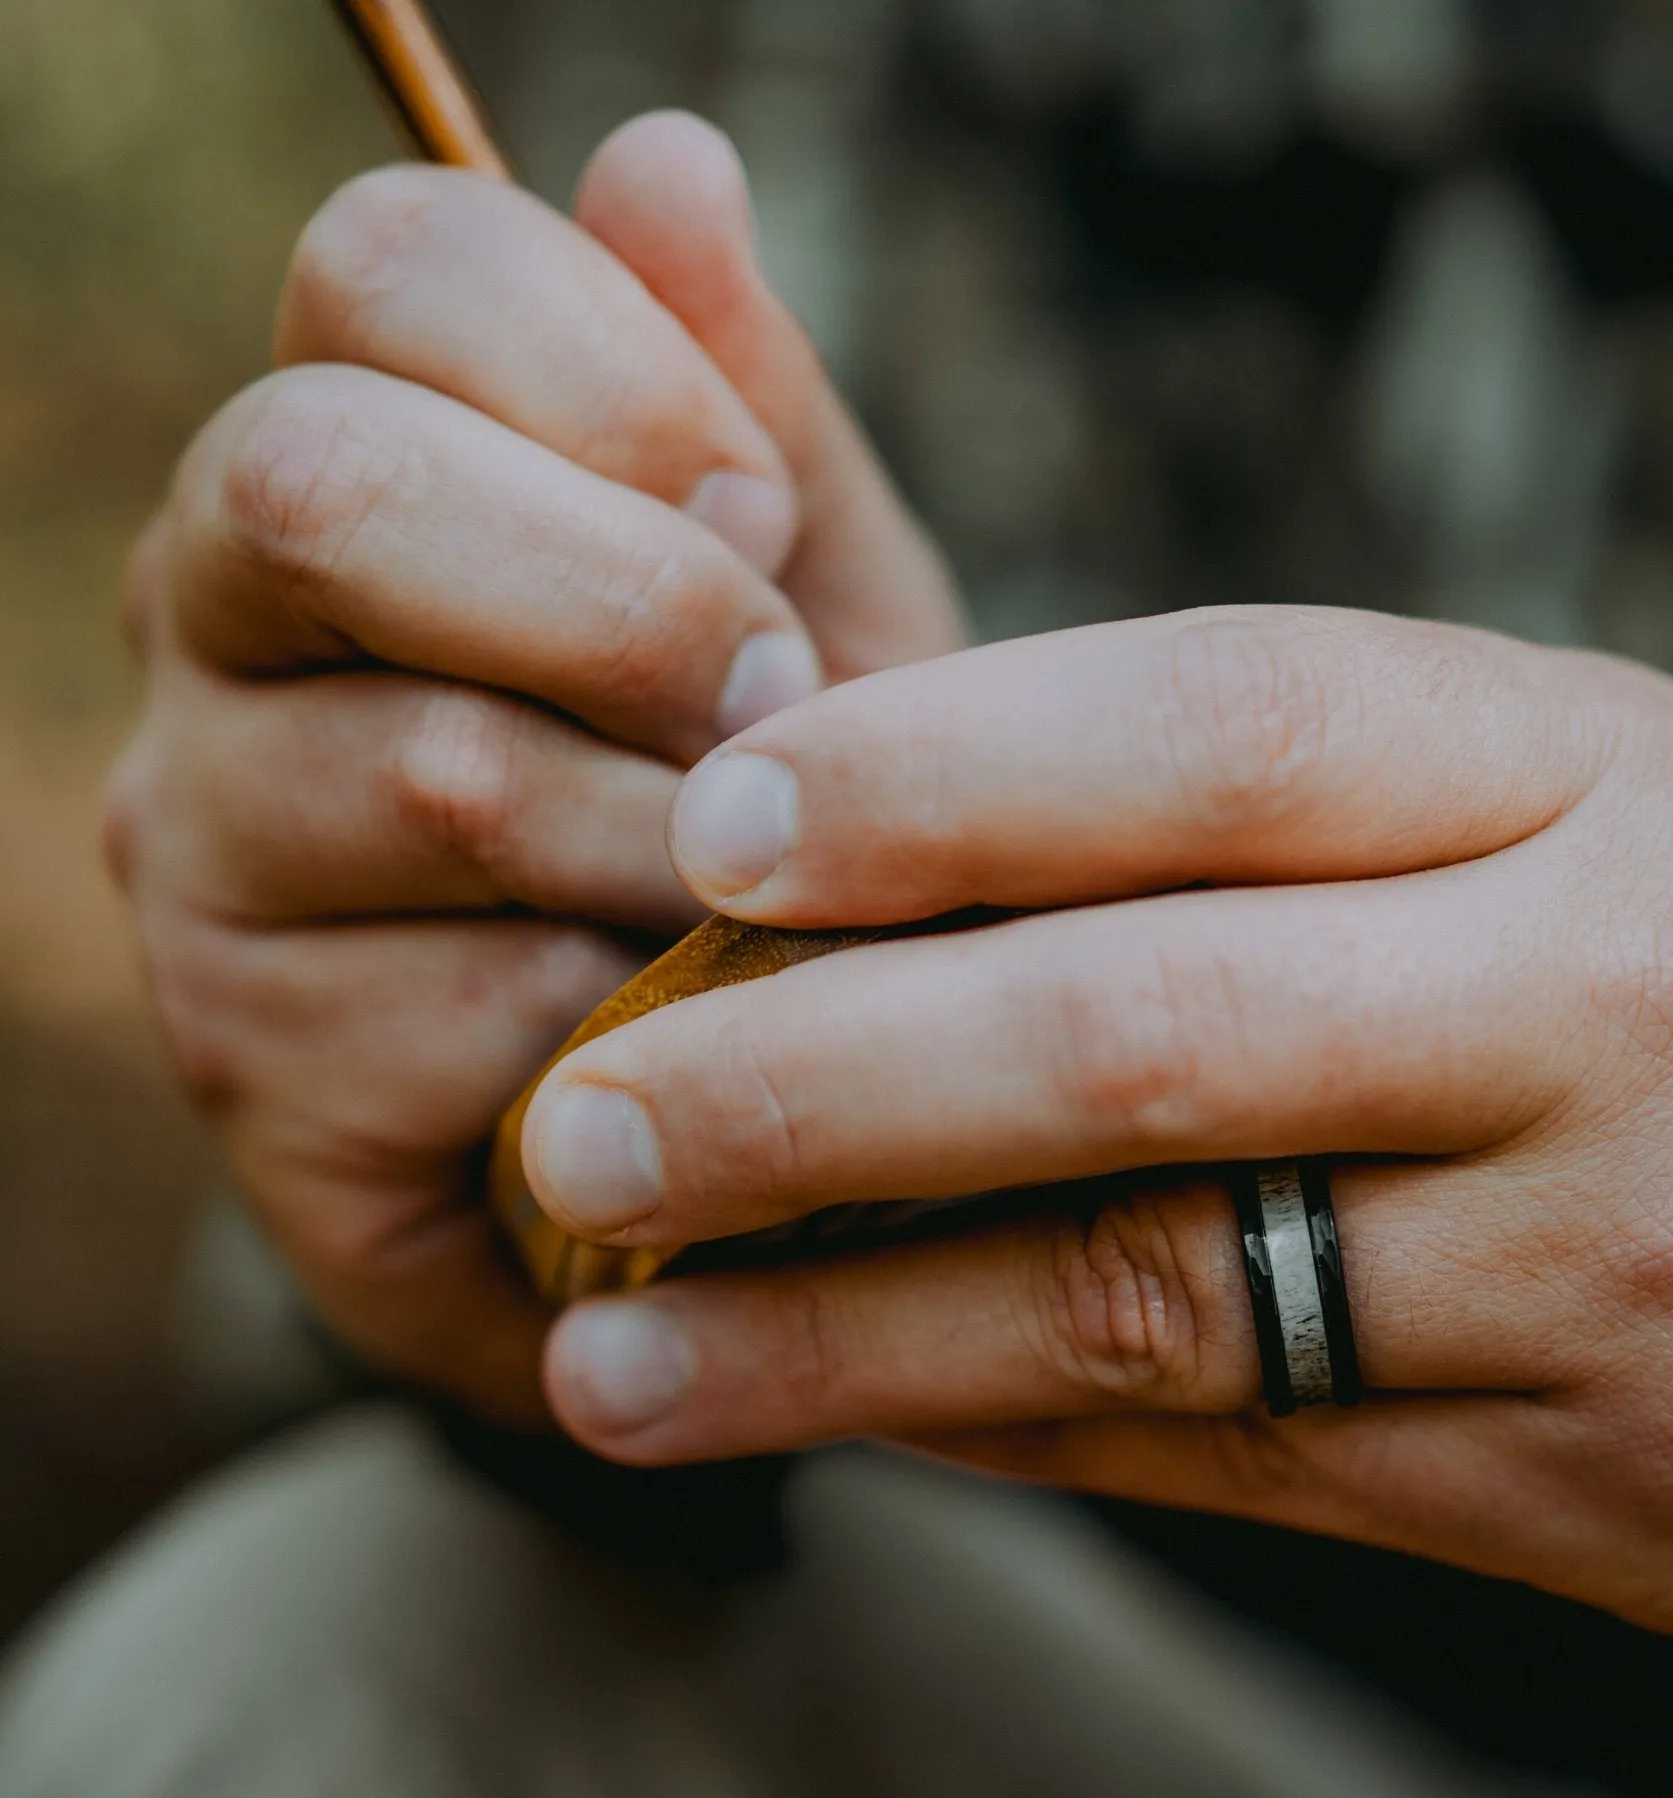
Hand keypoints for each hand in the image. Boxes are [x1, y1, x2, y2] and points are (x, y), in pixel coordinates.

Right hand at [107, 113, 964, 1420]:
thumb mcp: (815, 608)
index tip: (761, 524)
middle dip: (632, 605)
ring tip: (754, 894)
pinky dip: (629, 1024)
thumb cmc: (776, 822)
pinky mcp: (245, 1061)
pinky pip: (461, 1011)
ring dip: (669, 841)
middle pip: (334, 483)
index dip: (613, 373)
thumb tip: (668, 156)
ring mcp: (200, 844)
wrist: (743, 1108)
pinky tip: (666, 1036)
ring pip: (430, 767)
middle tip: (774, 713)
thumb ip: (752, 408)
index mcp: (358, 452)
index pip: (387, 265)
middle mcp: (216, 617)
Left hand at [525, 607, 1672, 1676]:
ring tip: (610, 1347)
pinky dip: (999, 1424)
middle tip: (571, 1117)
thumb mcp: (1594, 800)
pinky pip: (1230, 1453)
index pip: (1221, 727)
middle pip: (1138, 1027)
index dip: (941, 770)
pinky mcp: (1597, 1487)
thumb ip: (1285, 815)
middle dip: (815, 1080)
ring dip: (845, 1325)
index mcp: (1591, 772)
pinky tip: (832, 1411)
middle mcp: (1597, 1010)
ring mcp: (1605, 1271)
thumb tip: (896, 858)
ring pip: (1151, 1293)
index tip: (712, 826)